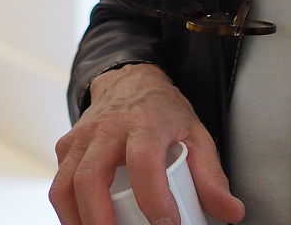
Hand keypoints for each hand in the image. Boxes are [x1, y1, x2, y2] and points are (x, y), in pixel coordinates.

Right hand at [49, 63, 244, 224]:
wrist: (128, 80)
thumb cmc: (162, 111)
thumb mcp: (195, 133)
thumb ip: (212, 175)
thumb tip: (230, 212)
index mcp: (144, 123)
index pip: (143, 162)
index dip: (153, 198)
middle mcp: (107, 129)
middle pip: (91, 177)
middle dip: (100, 218)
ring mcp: (82, 137)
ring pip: (65, 184)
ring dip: (77, 219)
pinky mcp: (67, 147)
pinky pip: (59, 183)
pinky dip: (68, 211)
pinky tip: (84, 223)